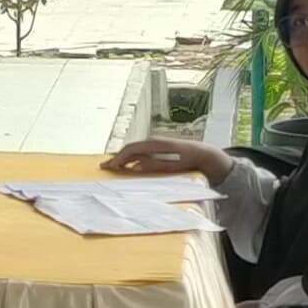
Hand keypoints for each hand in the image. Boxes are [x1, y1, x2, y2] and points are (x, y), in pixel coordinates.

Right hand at [108, 136, 227, 181]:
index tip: (108, 166)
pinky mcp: (158, 147)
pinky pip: (140, 151)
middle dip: (116, 157)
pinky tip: (127, 164)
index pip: (131, 150)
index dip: (118, 158)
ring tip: (111, 165)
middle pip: (130, 149)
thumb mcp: (171, 166)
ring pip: (134, 150)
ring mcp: (156, 143)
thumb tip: (134, 166)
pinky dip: (131, 157)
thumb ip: (152, 165)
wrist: (203, 154)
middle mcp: (153, 141)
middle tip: (103, 166)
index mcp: (154, 144)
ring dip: (123, 157)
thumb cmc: (188, 160)